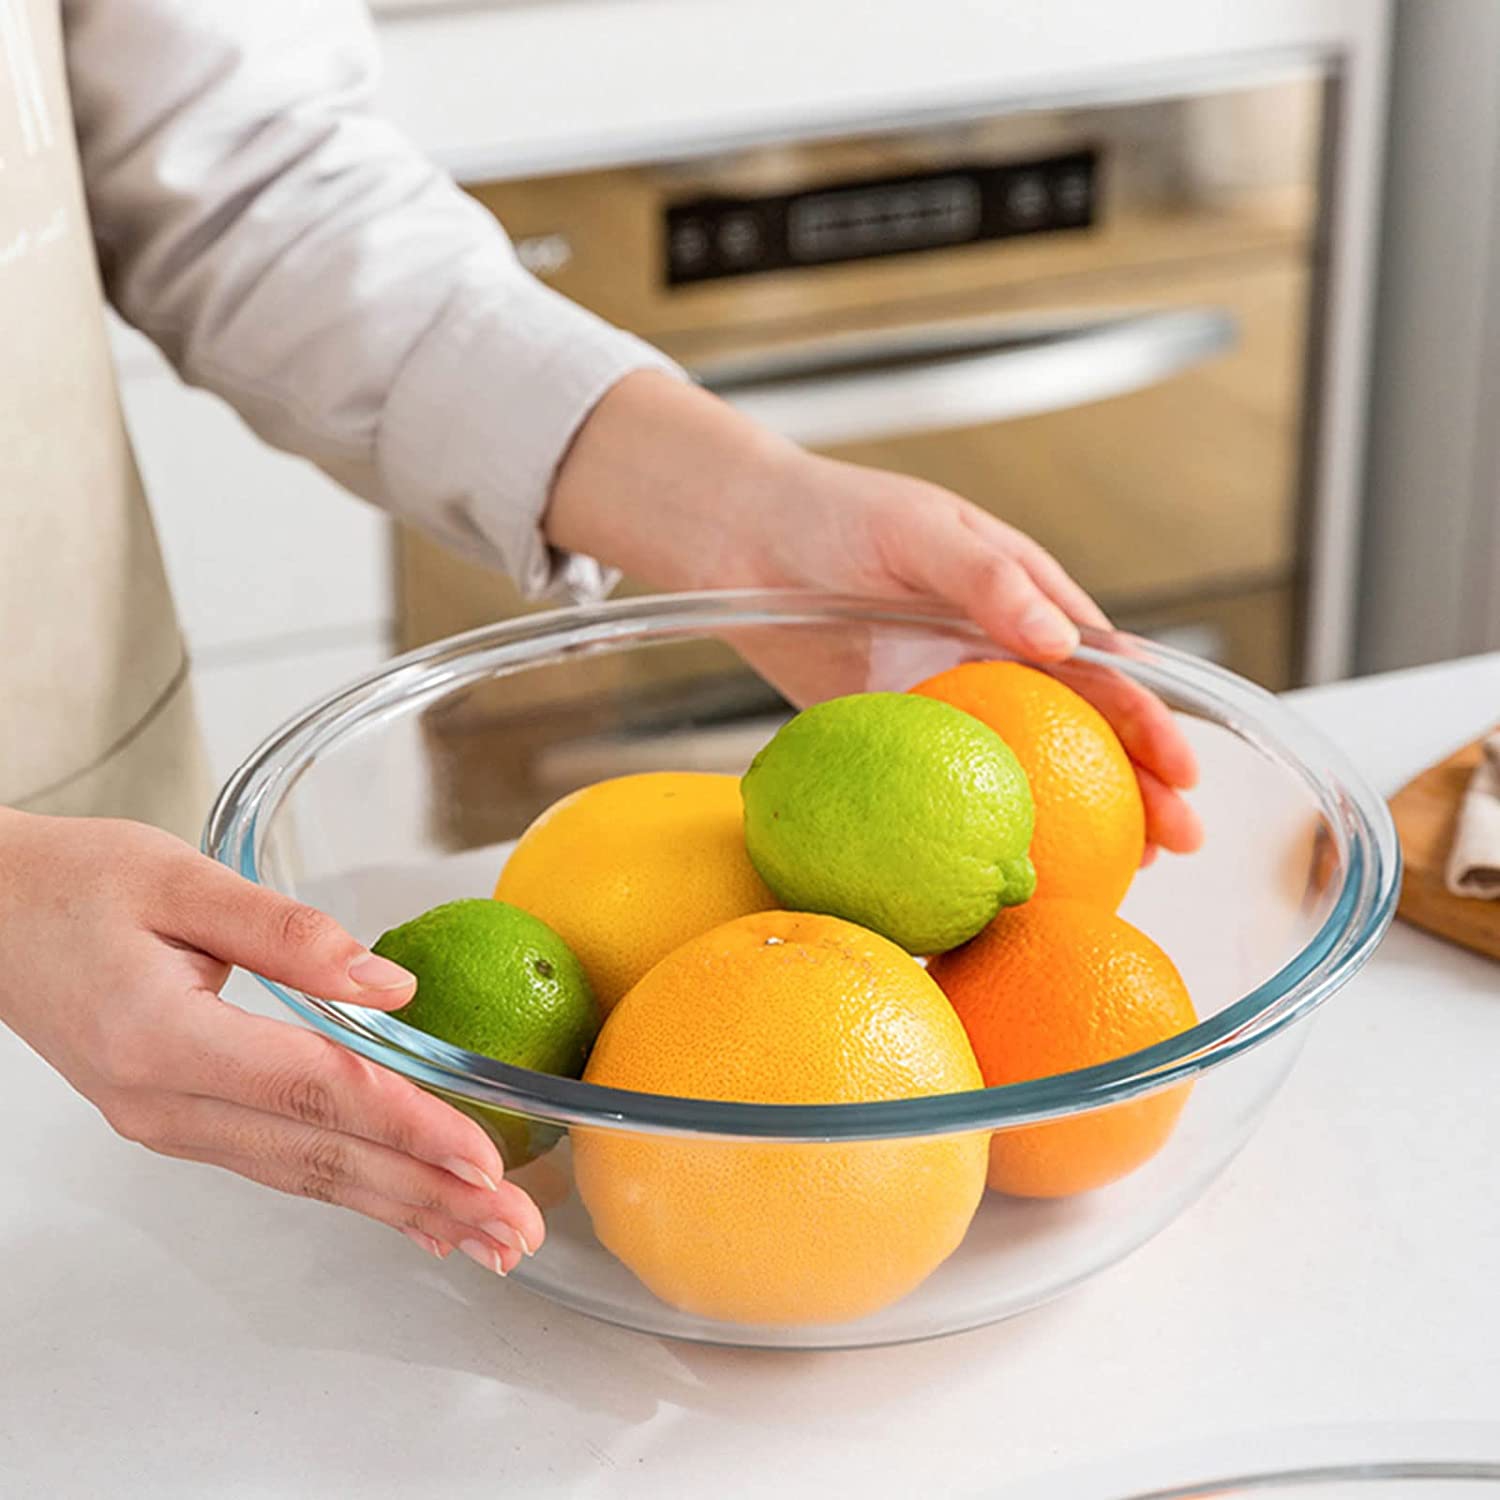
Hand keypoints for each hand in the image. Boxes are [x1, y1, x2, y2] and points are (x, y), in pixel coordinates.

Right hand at [0, 809, 541, 1273]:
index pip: (316, 1093)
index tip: (483, 1158)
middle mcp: (163, 1103)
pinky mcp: (177, 1119)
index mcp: (164, 1040)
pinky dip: (354, 1192)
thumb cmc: (73, 885)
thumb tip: (391, 988)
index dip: (409, 1126)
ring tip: (483, 1235)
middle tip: (513, 1226)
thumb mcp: (181, 881)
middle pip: (322, 1161)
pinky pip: (281, 1166)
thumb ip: (290, 932)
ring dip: (403, 1208)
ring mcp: (166, 1123)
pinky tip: (408, 1213)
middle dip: (429, 1197)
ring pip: (307, 1178)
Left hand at [549, 372, 1201, 855]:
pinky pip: (952, 782)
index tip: (1184, 775)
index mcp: (1024, 601)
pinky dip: (985, 823)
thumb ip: (987, 579)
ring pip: (1028, 765)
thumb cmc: (838, 519)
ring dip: (1075, 817)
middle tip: (1177, 845)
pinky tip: (1003, 868)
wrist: (747, 542)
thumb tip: (1060, 638)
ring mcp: (951, 699)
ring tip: (1118, 875)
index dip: (1150, 722)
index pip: (1105, 669)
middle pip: (1084, 729)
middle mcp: (998, 655)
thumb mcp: (919, 533)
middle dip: (1140, 786)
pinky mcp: (901, 731)